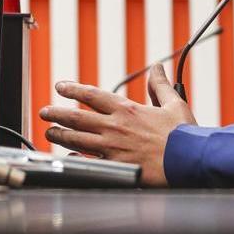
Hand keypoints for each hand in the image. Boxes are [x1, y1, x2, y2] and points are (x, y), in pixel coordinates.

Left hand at [41, 64, 195, 186]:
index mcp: (127, 109)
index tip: (60, 86)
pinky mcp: (115, 166)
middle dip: (57, 113)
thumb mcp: (173, 103)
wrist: (188, 160)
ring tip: (49, 133)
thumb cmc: (183, 135)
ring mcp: (112, 148)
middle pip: (77, 117)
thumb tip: (156, 67)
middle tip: (44, 111)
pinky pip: (88, 161)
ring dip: (59, 135)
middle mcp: (115, 127)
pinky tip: (67, 157)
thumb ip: (159, 85)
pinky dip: (75, 158)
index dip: (73, 89)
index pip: (92, 95)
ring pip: (76, 139)